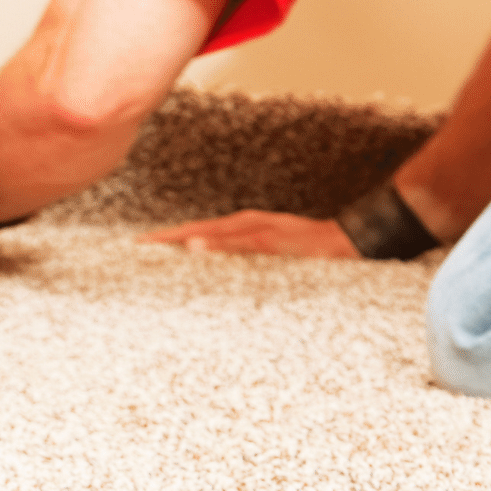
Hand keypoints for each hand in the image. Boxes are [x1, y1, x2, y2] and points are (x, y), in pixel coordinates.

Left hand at [140, 210, 360, 257]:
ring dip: (187, 238)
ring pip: (216, 233)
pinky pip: (242, 244)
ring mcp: (262, 231)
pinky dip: (220, 245)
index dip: (170, 238)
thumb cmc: (310, 250)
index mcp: (245, 226)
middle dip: (168, 238)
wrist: (352, 240)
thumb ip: (246, 255)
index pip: (200, 232)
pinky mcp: (276, 242)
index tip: (142, 245)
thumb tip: (218, 266)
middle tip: (138, 247)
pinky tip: (200, 249)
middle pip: (200, 229)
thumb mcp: (274, 252)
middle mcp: (249, 223)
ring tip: (158, 245)